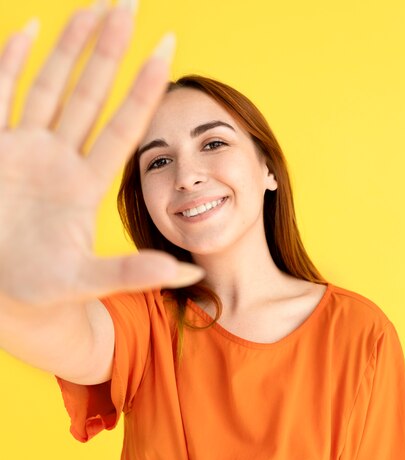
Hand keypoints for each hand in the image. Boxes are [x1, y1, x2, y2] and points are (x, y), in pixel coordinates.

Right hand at [0, 1, 202, 307]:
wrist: (2, 294)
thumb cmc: (42, 290)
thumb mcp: (88, 281)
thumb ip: (136, 273)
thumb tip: (194, 272)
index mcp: (85, 186)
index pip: (122, 126)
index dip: (144, 89)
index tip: (168, 50)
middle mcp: (58, 161)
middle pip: (89, 95)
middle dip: (109, 50)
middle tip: (131, 3)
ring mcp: (23, 152)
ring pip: (49, 86)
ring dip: (68, 46)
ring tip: (95, 6)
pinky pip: (1, 97)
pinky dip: (10, 63)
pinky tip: (27, 28)